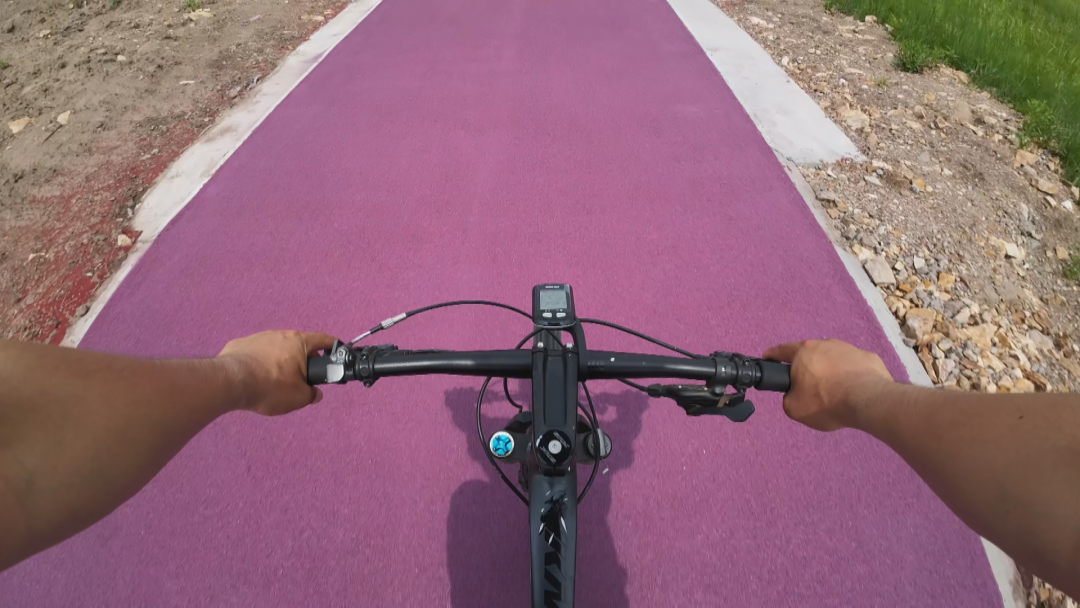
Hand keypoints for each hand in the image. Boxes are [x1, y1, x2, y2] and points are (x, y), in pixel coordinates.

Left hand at [217, 330, 337, 415]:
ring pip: (276, 347)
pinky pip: (256, 353)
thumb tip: (315, 394)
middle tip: (304, 375)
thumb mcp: (299, 397)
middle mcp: (279, 334)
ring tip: (276, 379)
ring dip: (280, 359)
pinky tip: (254, 377)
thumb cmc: (271, 386)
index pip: (323, 339)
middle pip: (298, 344)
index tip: (338, 352)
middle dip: (304, 358)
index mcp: (298, 342)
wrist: (231, 382)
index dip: (333, 346)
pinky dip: (260, 362)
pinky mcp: (239, 344)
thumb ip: (311, 394)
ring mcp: (257, 337)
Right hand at [763, 339, 893, 430]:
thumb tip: (796, 393)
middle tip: (807, 385)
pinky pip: (854, 366)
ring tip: (834, 390)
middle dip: (806, 366)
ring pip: (833, 358)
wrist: (868, 401)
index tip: (767, 359)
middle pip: (810, 353)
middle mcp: (825, 343)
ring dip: (830, 369)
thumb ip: (788, 397)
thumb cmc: (825, 401)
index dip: (772, 355)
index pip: (781, 350)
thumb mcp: (794, 408)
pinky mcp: (869, 357)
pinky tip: (853, 390)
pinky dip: (850, 375)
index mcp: (803, 352)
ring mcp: (849, 348)